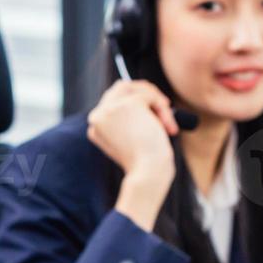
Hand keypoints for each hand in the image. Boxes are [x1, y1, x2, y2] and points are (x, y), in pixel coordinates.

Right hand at [87, 80, 177, 230]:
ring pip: (135, 88)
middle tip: (163, 105)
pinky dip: (162, 108)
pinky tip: (166, 126)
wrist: (147, 173)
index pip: (112, 102)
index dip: (134, 104)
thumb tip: (149, 102)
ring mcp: (110, 108)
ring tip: (166, 122)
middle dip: (145, 94)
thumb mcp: (131, 142)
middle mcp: (97, 116)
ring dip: (155, 100)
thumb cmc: (145, 164)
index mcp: (95, 127)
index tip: (152, 115)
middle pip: (120, 88)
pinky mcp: (128, 103)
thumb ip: (130, 122)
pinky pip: (149, 95)